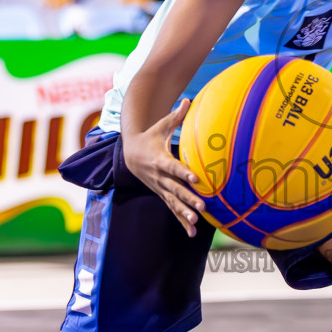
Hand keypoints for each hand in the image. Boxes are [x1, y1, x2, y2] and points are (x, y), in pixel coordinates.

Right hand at [122, 98, 203, 234]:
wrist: (130, 154)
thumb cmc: (150, 137)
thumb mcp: (160, 126)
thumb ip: (176, 116)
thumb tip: (189, 98)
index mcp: (160, 160)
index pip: (173, 168)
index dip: (184, 173)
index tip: (196, 179)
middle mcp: (159, 177)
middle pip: (175, 189)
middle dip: (188, 198)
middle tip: (202, 207)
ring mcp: (159, 188)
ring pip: (173, 203)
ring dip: (184, 214)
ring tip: (196, 223)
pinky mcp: (161, 194)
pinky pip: (172, 209)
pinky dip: (181, 221)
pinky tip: (192, 232)